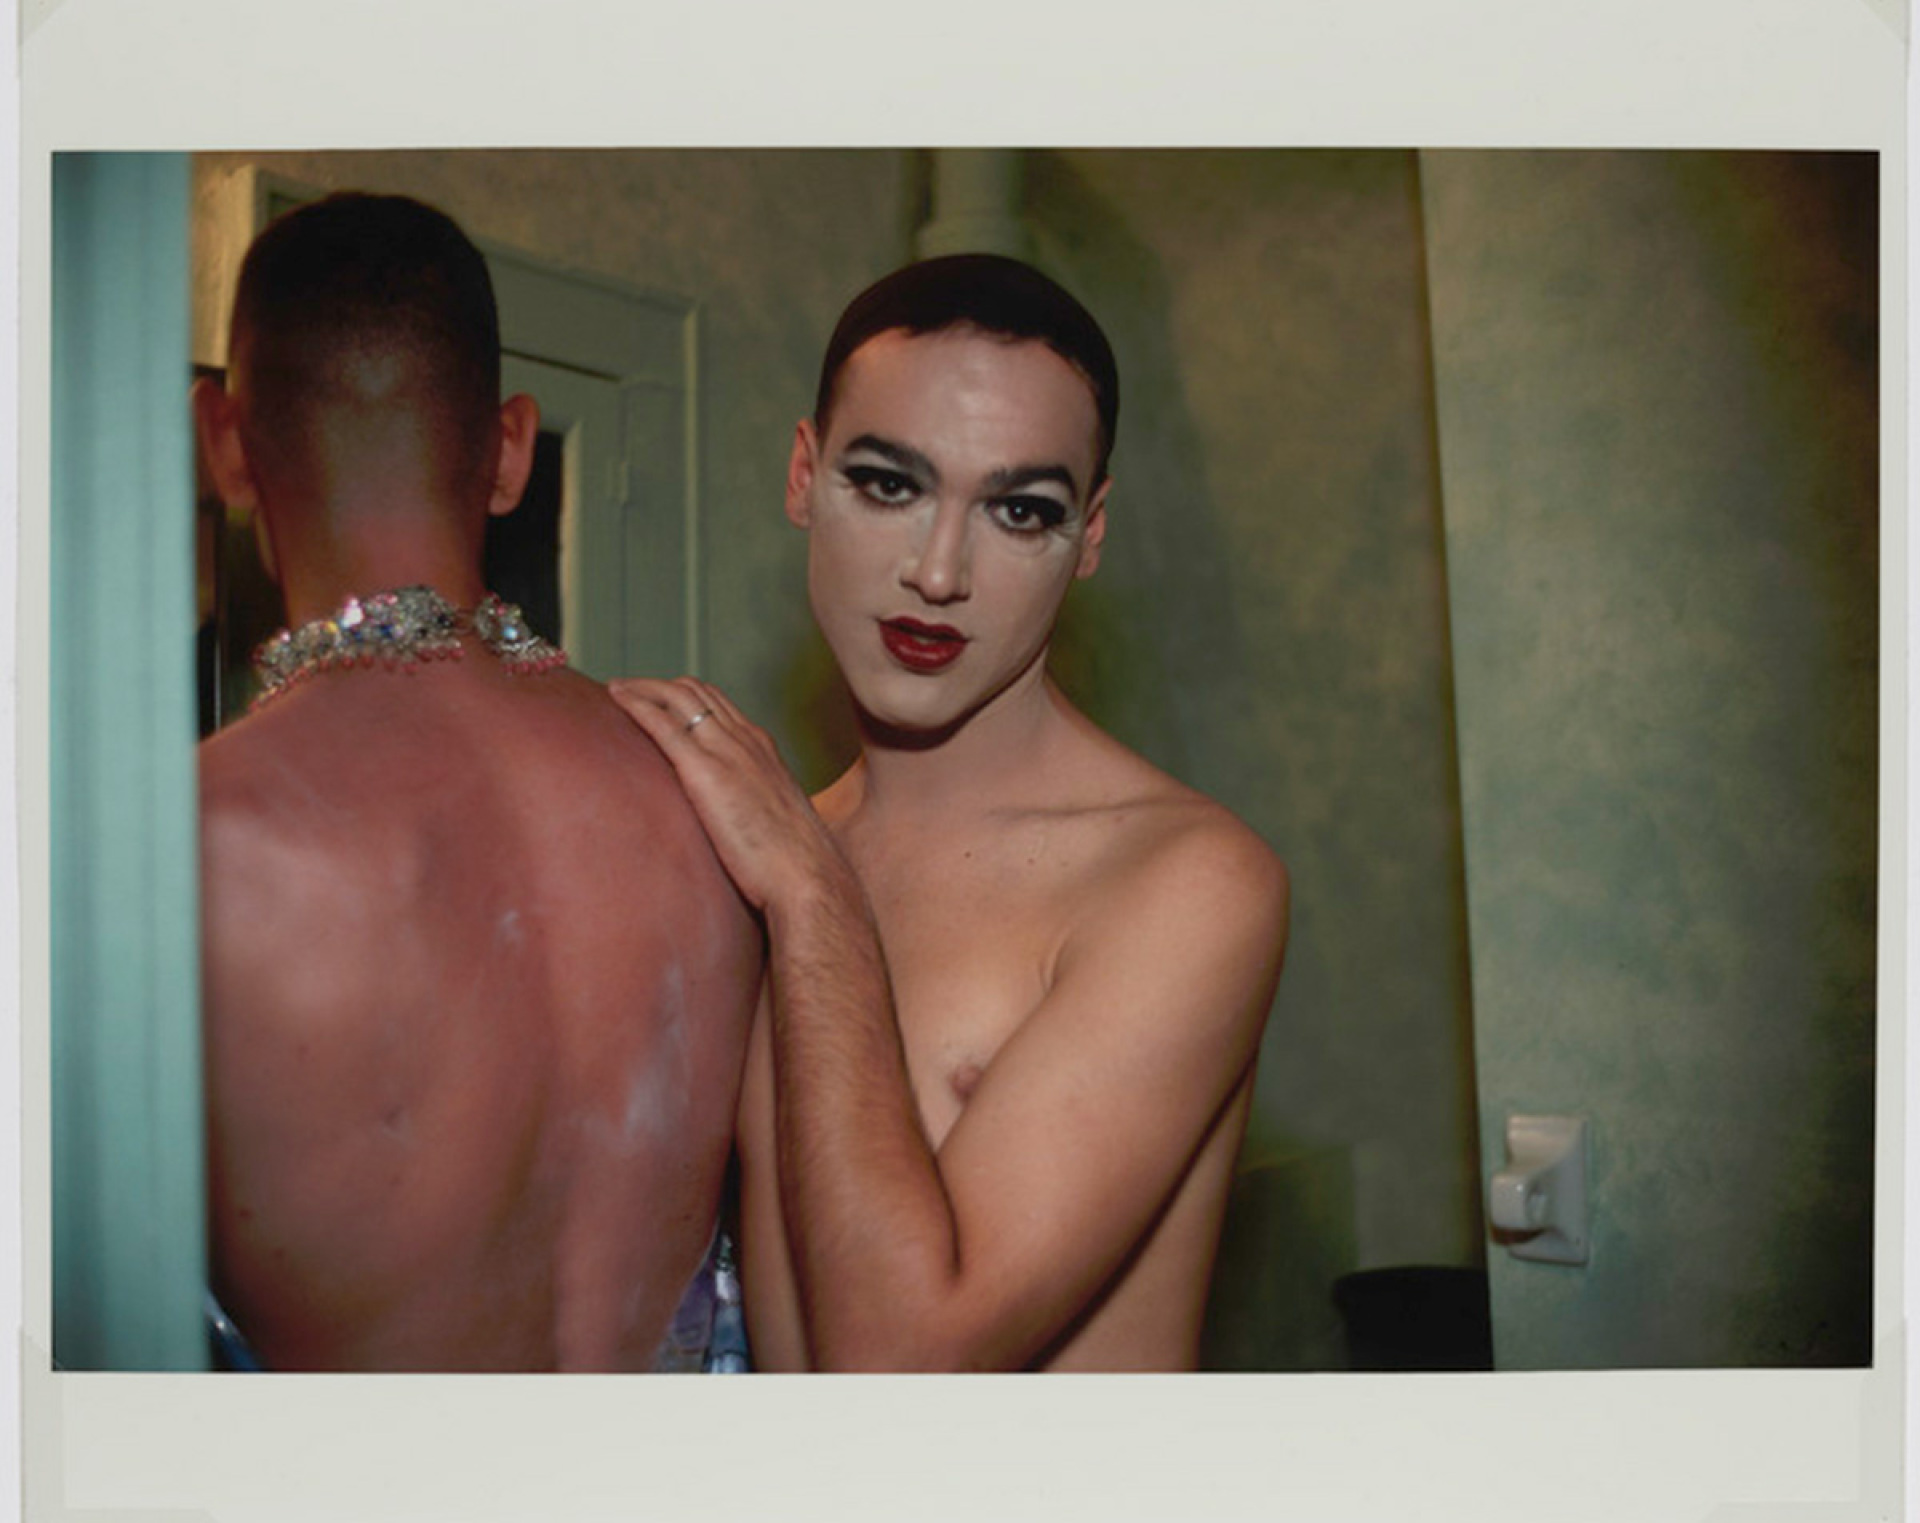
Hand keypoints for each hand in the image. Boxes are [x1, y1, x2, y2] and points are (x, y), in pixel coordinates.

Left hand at [608, 677, 849, 912]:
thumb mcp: (774, 821)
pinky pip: (665, 725)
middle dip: (658, 685)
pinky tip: (616, 699)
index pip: (719, 705)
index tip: (659, 699)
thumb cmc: (794, 863)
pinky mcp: (706, 772)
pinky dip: (638, 704)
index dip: (685, 696)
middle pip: (697, 692)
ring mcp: (727, 752)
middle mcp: (745, 741)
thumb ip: (752, 808)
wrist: (808, 876)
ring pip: (679, 697)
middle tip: (628, 689)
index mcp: (763, 750)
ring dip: (643, 687)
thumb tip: (736, 823)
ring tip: (615, 688)